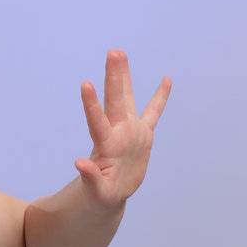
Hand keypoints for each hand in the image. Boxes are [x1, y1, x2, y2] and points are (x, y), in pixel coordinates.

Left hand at [74, 48, 171, 206]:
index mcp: (106, 145)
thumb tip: (79, 163)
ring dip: (124, 77)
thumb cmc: (100, 194)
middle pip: (115, 100)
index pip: (98, 121)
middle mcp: (117, 132)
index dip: (92, 104)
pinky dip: (160, 98)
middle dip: (114, 77)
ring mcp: (130, 131)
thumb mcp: (97, 191)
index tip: (86, 84)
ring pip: (128, 99)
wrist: (110, 194)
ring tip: (120, 53)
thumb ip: (91, 178)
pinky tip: (167, 80)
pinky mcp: (143, 136)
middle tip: (113, 52)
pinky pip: (153, 113)